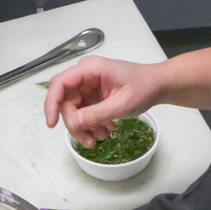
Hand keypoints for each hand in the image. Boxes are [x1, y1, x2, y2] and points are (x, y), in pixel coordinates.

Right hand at [44, 56, 163, 145]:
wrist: (159, 85)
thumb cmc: (144, 88)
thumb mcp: (122, 104)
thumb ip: (96, 114)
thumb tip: (72, 124)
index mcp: (90, 69)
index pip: (60, 84)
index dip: (51, 103)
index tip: (52, 124)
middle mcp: (85, 74)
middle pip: (66, 101)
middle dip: (76, 123)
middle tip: (89, 141)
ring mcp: (88, 84)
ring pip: (74, 109)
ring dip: (85, 126)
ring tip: (103, 136)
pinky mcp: (93, 93)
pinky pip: (84, 110)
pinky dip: (92, 123)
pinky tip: (107, 129)